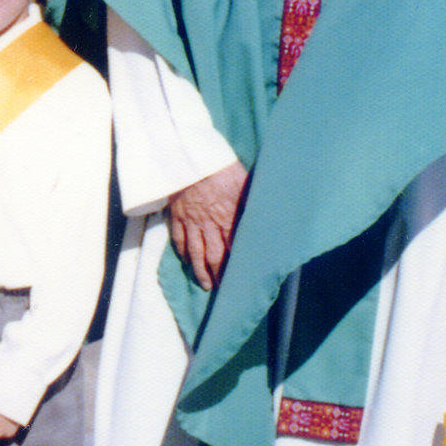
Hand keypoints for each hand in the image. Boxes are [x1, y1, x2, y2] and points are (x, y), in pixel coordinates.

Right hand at [167, 161, 248, 289]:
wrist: (191, 157)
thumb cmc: (221, 167)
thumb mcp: (244, 182)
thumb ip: (251, 200)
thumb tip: (268, 211)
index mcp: (228, 217)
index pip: (234, 247)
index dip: (237, 264)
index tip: (242, 277)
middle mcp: (209, 224)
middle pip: (214, 256)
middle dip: (218, 274)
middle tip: (222, 288)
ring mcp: (191, 222)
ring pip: (195, 253)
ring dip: (200, 271)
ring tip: (204, 284)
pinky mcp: (177, 216)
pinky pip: (179, 239)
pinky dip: (182, 253)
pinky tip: (186, 261)